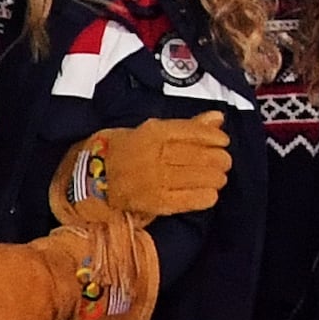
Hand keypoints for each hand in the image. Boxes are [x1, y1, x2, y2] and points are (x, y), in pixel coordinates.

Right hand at [77, 112, 230, 216]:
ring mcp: (156, 179)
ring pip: (200, 178)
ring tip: (218, 177)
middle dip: (220, 159)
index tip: (223, 141)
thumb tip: (218, 117)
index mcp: (154, 132)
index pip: (195, 132)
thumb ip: (188, 126)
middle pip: (201, 156)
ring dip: (216, 178)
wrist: (94, 176)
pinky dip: (206, 197)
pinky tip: (210, 194)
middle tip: (224, 162)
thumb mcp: (152, 130)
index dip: (215, 137)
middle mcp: (156, 154)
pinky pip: (190, 200)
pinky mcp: (156, 202)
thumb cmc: (126, 149)